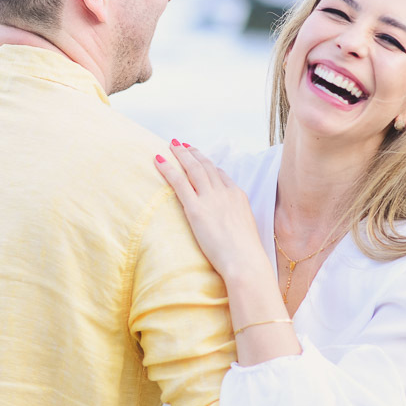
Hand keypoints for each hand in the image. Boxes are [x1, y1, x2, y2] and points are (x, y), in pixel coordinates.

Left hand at [154, 141, 267, 283]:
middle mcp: (224, 192)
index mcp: (238, 196)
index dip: (209, 165)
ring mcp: (210, 199)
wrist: (245, 261)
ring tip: (171, 145)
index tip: (200, 159)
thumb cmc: (246, 254)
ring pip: (193, 169)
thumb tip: (229, 225)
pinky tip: (159, 159)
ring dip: (181, 154)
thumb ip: (235, 220)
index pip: (221, 175)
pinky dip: (168, 168)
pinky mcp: (196, 209)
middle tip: (182, 145)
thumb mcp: (246, 229)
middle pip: (206, 166)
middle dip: (193, 154)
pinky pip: (179, 183)